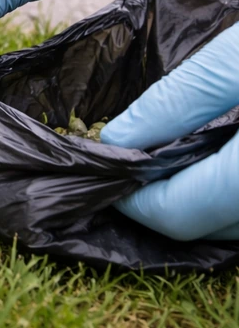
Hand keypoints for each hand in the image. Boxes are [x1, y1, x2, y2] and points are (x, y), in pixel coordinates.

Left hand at [101, 24, 238, 240]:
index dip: (131, 196)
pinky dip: (233, 190)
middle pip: (211, 225)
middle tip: (128, 155)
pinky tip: (217, 153)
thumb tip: (119, 140)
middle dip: (162, 196)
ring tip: (166, 150)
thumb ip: (178, 102)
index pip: (180, 213)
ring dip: (200, 197)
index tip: (101, 165)